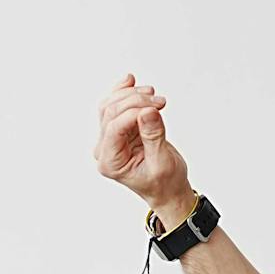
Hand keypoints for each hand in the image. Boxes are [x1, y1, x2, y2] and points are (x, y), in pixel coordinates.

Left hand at [91, 71, 190, 209]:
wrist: (169, 191)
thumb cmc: (166, 184)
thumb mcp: (163, 163)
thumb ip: (153, 136)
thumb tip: (148, 111)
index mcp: (111, 162)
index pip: (115, 127)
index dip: (134, 113)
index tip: (156, 108)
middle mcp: (105, 149)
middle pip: (110, 112)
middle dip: (135, 102)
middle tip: (159, 101)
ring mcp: (110, 139)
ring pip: (111, 106)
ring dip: (131, 95)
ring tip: (152, 94)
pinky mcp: (119, 132)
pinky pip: (117, 108)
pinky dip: (125, 94)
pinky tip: (131, 82)